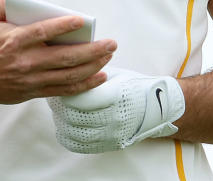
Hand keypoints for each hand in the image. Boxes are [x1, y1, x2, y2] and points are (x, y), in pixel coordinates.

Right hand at [0, 0, 115, 105]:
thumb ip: (5, 2)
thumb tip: (33, 0)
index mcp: (14, 40)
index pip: (43, 32)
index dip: (64, 26)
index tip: (82, 21)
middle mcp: (25, 61)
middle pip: (65, 57)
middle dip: (92, 50)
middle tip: (110, 43)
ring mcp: (32, 79)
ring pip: (69, 74)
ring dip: (93, 65)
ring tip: (108, 55)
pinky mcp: (35, 91)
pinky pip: (65, 89)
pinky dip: (85, 84)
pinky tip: (99, 76)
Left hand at [47, 66, 184, 153]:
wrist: (157, 108)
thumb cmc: (133, 86)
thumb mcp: (115, 73)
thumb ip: (91, 73)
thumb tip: (65, 67)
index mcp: (116, 96)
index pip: (80, 98)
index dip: (65, 91)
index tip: (58, 84)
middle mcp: (114, 118)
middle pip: (74, 115)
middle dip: (59, 105)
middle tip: (55, 97)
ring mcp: (112, 134)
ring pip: (74, 131)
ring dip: (61, 120)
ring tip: (59, 110)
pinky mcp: (109, 144)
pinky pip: (81, 145)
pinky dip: (68, 136)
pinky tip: (65, 126)